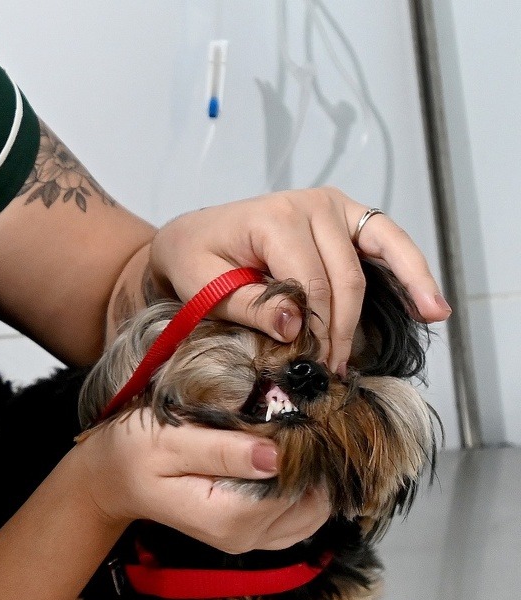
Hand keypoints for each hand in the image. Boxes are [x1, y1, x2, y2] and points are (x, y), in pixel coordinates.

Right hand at [71, 411, 330, 553]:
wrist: (111, 478)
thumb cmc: (134, 451)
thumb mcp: (170, 440)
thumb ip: (221, 449)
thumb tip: (276, 456)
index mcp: (226, 517)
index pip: (294, 486)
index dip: (302, 449)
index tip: (290, 411)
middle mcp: (244, 538)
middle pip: (312, 504)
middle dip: (314, 463)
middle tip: (293, 420)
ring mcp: (249, 540)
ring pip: (313, 514)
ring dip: (312, 477)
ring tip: (289, 437)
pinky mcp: (251, 533)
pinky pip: (299, 518)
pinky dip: (303, 490)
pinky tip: (284, 459)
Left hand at [149, 187, 451, 371]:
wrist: (191, 236)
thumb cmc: (193, 259)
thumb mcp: (202, 286)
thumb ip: (247, 305)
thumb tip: (295, 326)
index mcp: (274, 218)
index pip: (311, 284)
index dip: (315, 331)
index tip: (310, 366)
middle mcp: (310, 205)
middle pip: (345, 277)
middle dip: (343, 329)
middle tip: (335, 371)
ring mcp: (333, 207)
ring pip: (376, 256)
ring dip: (405, 289)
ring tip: (433, 318)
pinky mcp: (346, 217)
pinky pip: (387, 240)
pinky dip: (412, 267)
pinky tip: (431, 301)